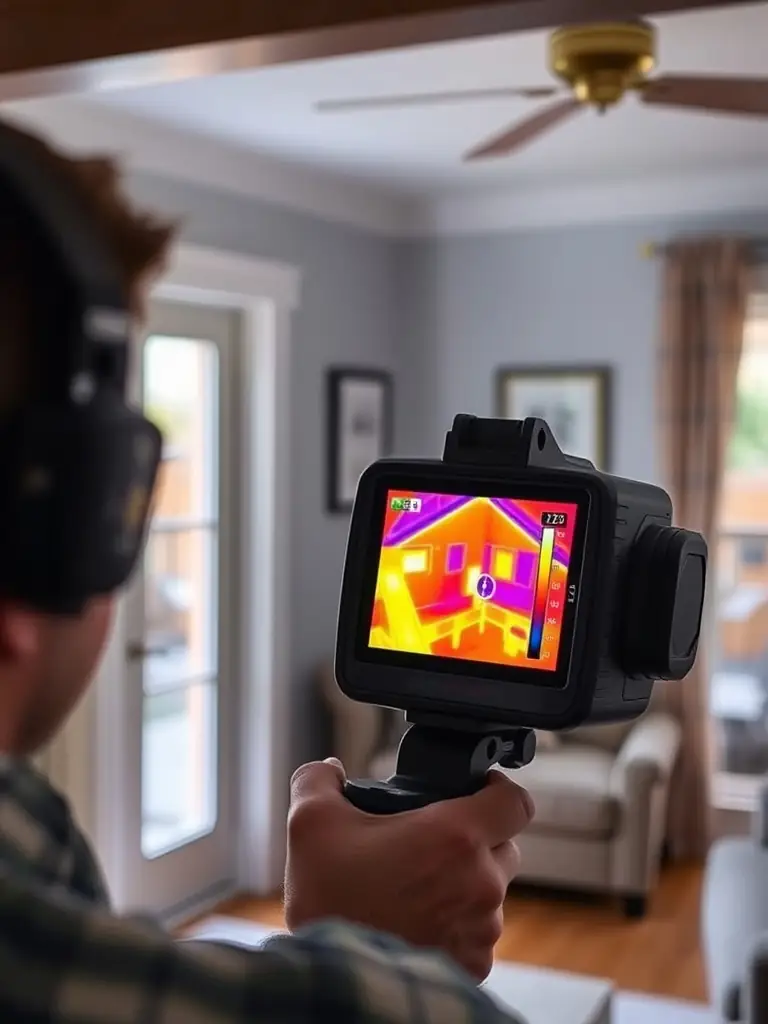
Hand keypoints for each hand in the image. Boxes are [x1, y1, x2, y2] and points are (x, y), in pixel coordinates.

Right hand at [284, 758, 533, 980]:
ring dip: (465, 886)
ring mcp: (481, 930)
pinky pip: (477, 934)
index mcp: (456, 837)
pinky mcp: (473, 967)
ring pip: (490, 892)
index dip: (499, 790)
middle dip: (476, 840)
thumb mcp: (310, 823)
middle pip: (504, 846)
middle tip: (431, 843)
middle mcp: (482, 883)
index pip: (516, 802)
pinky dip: (456, 926)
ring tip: (417, 889)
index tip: (477, 790)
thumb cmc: (329, 902)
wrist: (333, 981)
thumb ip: (319, 779)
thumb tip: (329, 770)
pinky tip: (417, 923)